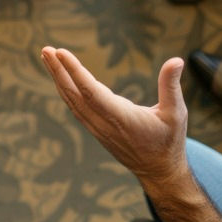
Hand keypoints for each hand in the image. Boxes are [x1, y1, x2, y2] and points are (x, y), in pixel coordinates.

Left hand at [41, 47, 188, 182]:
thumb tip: (176, 60)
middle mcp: (103, 123)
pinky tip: (60, 78)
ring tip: (48, 57)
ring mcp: (97, 128)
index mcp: (120, 117)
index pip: (90, 91)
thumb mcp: (176, 113)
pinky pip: (75, 107)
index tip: (61, 52)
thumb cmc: (168, 141)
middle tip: (45, 49)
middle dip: (58, 70)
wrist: (158, 171)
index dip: (74, 71)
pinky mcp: (96, 129)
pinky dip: (65, 90)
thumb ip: (171, 85)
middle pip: (74, 94)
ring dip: (58, 78)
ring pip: (71, 100)